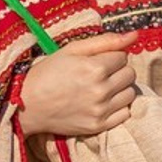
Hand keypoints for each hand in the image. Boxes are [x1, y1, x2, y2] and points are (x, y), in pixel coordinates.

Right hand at [18, 31, 139, 136]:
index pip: (123, 56)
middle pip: (130, 74)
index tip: (96, 61)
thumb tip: (135, 35)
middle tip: (99, 74)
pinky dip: (118, 107)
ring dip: (120, 88)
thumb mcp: (72, 50)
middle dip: (118, 71)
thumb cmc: (48, 72)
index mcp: (94, 68)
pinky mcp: (98, 126)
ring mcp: (100, 110)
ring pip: (130, 93)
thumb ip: (106, 41)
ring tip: (101, 88)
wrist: (27, 104)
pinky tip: (103, 103)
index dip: (110, 56)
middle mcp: (100, 90)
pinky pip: (125, 113)